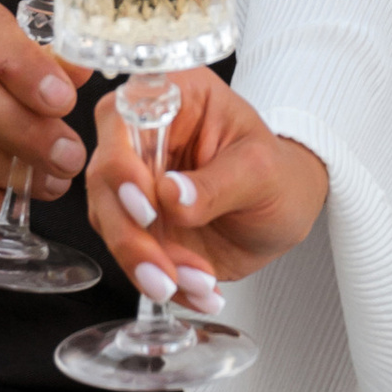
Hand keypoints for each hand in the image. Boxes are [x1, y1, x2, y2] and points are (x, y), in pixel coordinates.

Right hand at [84, 69, 329, 312]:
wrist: (285, 210)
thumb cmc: (278, 174)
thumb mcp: (262, 171)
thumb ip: (219, 182)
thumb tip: (171, 196)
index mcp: (174, 98)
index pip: (124, 116)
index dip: (122, 161)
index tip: (146, 207)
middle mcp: (144, 136)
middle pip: (106, 177)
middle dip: (131, 234)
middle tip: (164, 272)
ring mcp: (136, 181)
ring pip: (110, 221)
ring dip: (146, 264)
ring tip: (199, 284)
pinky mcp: (137, 223)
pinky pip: (131, 254)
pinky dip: (161, 280)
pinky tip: (199, 293)